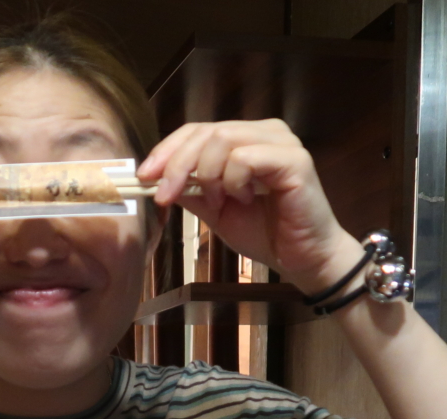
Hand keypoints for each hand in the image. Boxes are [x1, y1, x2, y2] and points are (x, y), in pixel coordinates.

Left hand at [137, 119, 364, 295]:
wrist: (302, 260)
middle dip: (177, 164)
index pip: (198, 129)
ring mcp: (282, 142)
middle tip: (165, 194)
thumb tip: (154, 178)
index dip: (167, 150)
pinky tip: (244, 199)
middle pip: (206, 132)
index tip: (144, 177)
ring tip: (220, 202)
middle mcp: (265, 132)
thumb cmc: (265, 233)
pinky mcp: (294, 160)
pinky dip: (233, 181)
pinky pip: (245, 158)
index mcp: (246, 138)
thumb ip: (190, 190)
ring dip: (208, 176)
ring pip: (223, 140)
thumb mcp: (215, 209)